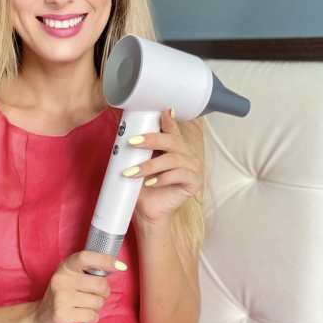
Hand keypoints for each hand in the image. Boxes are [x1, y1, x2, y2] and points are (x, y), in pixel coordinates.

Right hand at [28, 251, 124, 322]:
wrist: (38, 320)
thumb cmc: (60, 298)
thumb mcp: (69, 279)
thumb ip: (86, 273)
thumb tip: (114, 266)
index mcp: (65, 267)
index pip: (86, 257)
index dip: (104, 260)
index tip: (118, 265)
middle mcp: (62, 280)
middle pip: (99, 284)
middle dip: (104, 293)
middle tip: (97, 296)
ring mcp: (61, 298)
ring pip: (98, 302)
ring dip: (96, 308)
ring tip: (84, 307)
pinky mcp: (62, 315)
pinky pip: (92, 316)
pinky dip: (92, 318)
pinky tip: (82, 317)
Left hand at [124, 109, 203, 226]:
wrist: (148, 211)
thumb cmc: (143, 186)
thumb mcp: (139, 163)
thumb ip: (139, 149)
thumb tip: (128, 134)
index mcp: (174, 146)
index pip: (171, 129)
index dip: (168, 120)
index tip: (162, 111)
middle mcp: (185, 153)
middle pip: (172, 141)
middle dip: (151, 140)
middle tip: (133, 142)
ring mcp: (192, 167)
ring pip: (172, 159)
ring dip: (150, 165)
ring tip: (133, 171)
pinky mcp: (194, 181)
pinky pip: (180, 175)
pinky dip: (163, 178)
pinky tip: (151, 182)